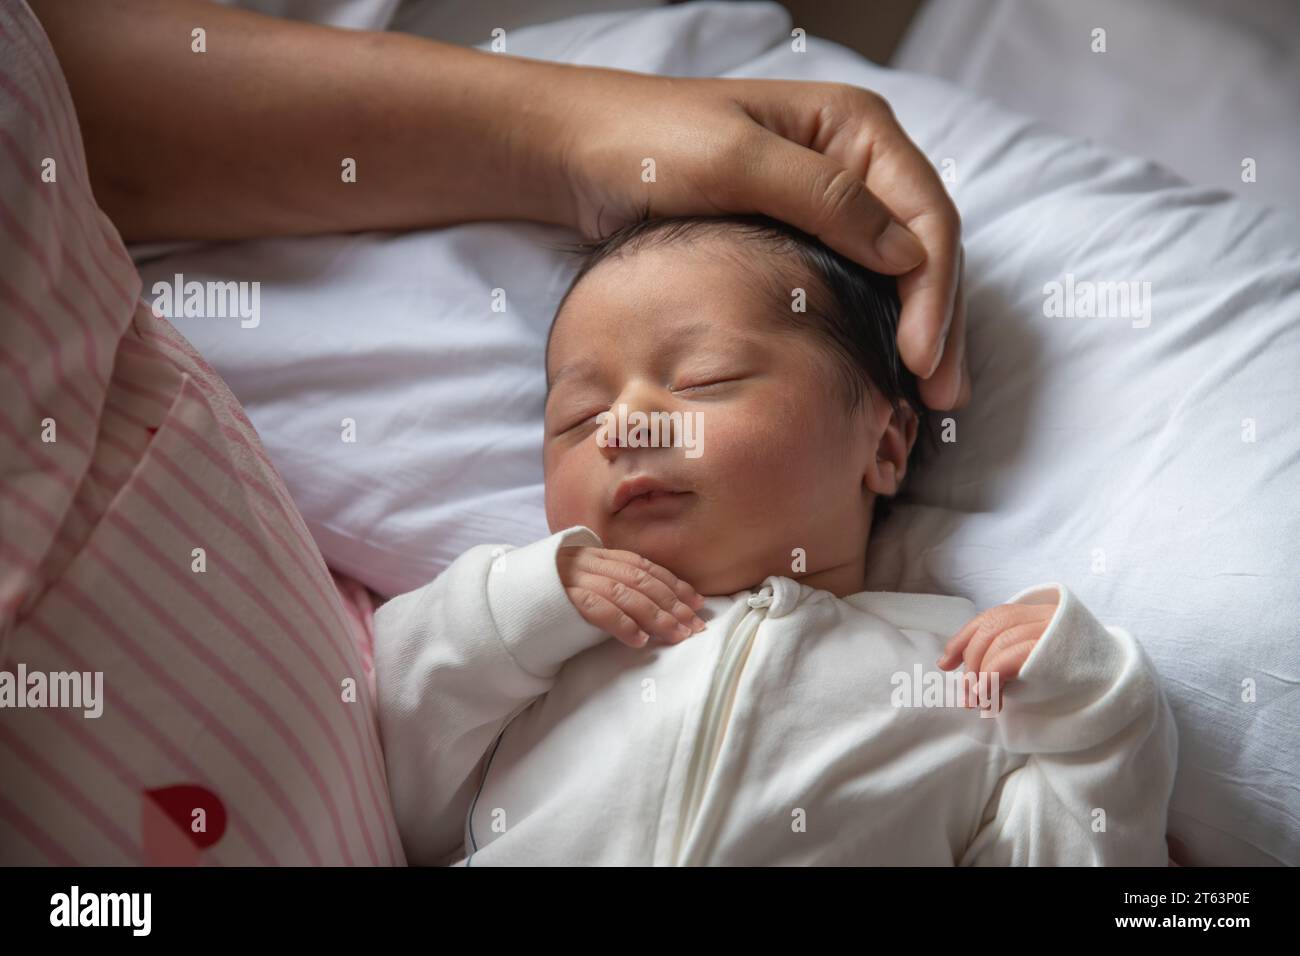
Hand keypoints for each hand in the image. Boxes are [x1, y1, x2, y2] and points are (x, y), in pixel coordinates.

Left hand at [555, 74, 968, 409]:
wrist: (579, 154)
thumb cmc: (648, 144)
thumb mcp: (733, 162)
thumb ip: (821, 198)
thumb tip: (907, 255)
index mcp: (854, 127)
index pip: (924, 213)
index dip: (933, 290)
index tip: (921, 357)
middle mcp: (856, 161)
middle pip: (925, 247)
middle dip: (939, 322)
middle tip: (943, 396)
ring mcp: (832, 202)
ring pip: (901, 271)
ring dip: (921, 332)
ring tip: (932, 399)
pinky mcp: (802, 238)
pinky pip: (859, 283)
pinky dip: (880, 327)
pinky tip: (887, 372)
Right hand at [557, 546, 707, 647]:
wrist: (504, 600)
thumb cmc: (550, 598)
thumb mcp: (585, 583)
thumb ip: (614, 585)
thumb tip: (658, 603)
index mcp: (598, 555)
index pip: (645, 566)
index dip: (674, 583)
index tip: (698, 601)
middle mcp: (590, 562)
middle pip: (642, 580)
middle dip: (673, 603)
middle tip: (696, 625)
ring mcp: (575, 580)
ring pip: (626, 594)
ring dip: (656, 616)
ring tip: (677, 635)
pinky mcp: (562, 600)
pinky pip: (598, 609)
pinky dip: (621, 624)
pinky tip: (639, 640)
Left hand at [936, 600, 1058, 708]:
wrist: (1114, 693)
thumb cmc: (1063, 680)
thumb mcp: (1028, 664)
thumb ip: (994, 656)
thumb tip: (943, 662)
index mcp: (1038, 614)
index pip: (993, 617)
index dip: (963, 638)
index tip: (945, 664)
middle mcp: (1045, 616)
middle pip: (992, 627)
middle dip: (971, 661)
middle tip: (967, 693)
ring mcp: (1052, 631)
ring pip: (999, 642)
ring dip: (981, 675)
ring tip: (979, 701)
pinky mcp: (1054, 653)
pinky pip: (1010, 658)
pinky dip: (991, 677)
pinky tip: (987, 696)